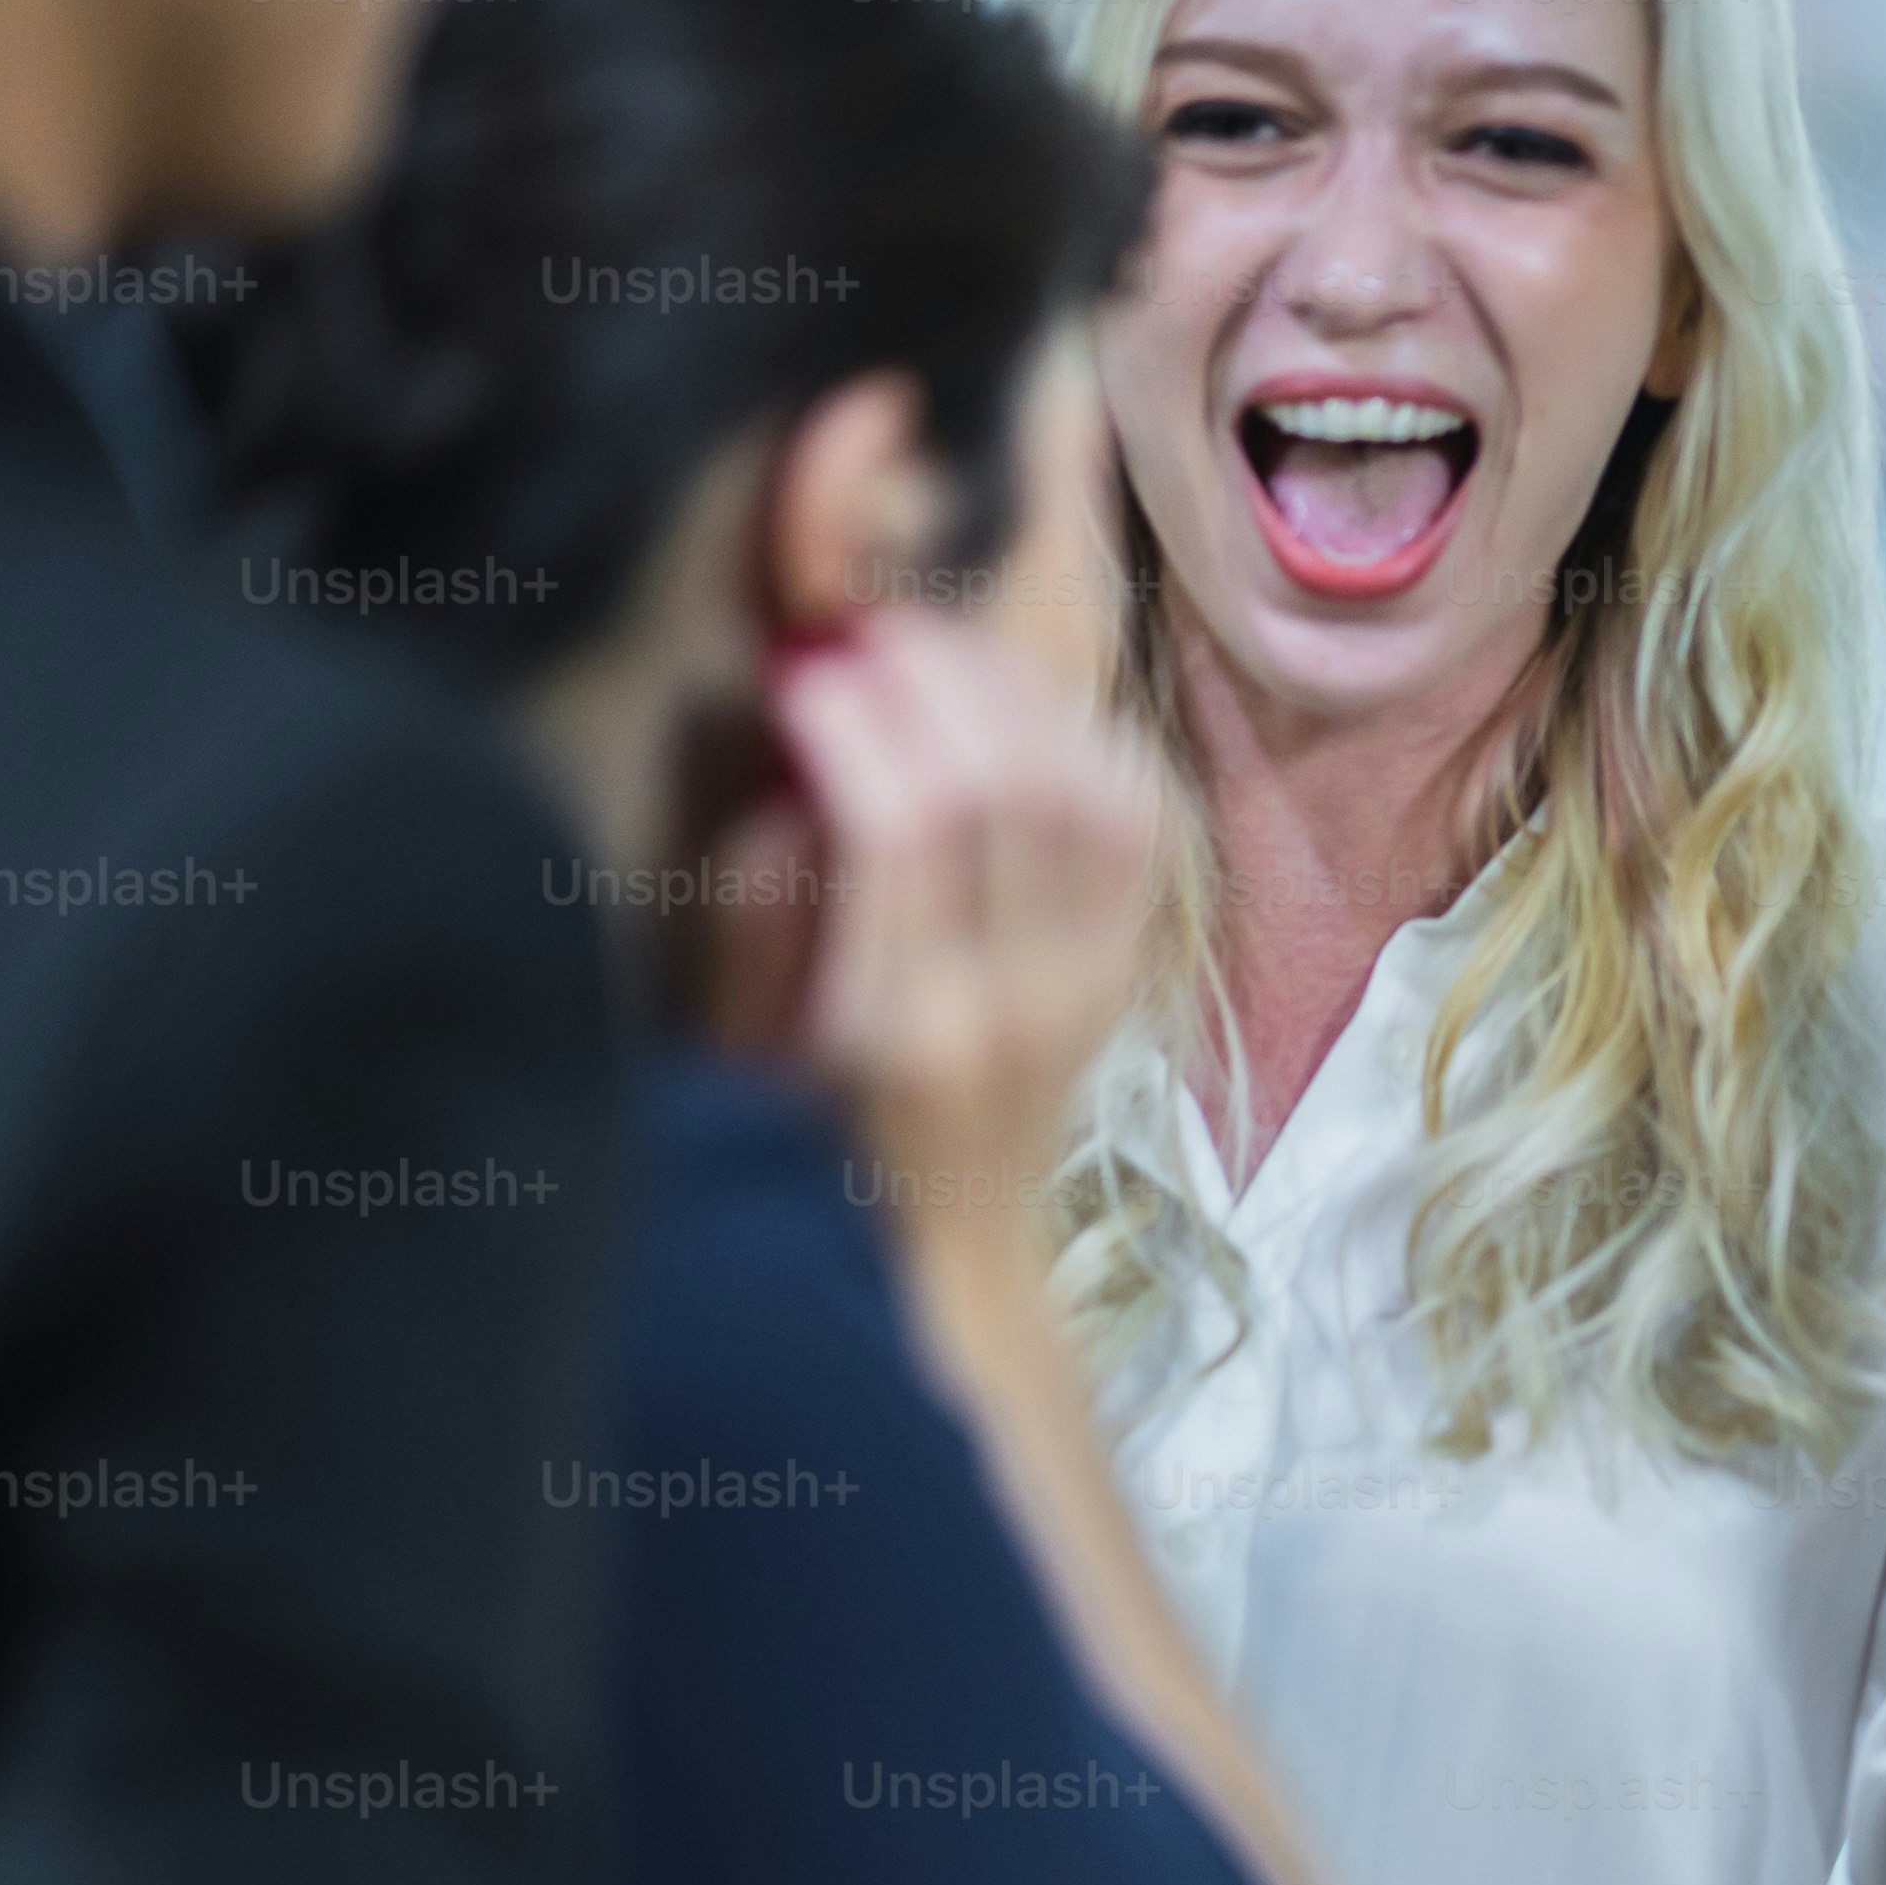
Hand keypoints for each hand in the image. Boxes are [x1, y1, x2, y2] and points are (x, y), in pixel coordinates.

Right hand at [724, 605, 1165, 1255]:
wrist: (952, 1250)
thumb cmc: (814, 1145)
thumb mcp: (746, 1053)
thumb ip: (761, 920)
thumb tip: (791, 790)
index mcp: (905, 1027)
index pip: (907, 828)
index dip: (860, 724)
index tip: (803, 672)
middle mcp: (1016, 1001)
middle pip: (1010, 788)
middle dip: (937, 679)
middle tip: (870, 633)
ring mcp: (1090, 983)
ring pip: (1090, 790)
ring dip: (1014, 693)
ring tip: (935, 651)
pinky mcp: (1130, 966)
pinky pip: (1139, 820)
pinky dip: (1085, 738)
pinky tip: (1017, 705)